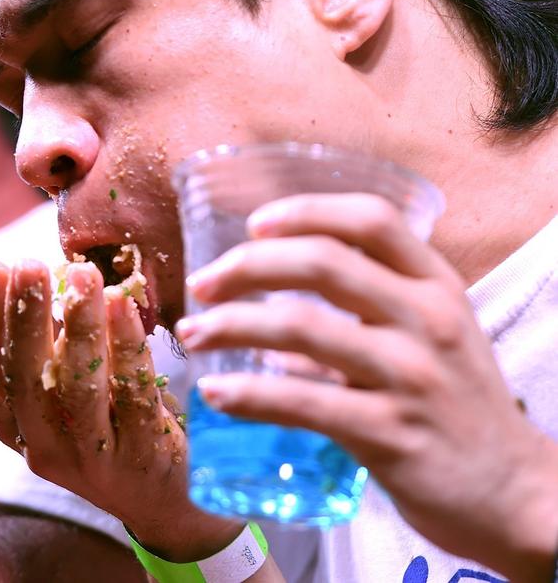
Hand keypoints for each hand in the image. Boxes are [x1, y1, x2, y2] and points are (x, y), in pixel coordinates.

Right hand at [0, 259, 241, 561]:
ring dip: (78, 326)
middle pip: (25, 378)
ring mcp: (94, 460)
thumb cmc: (111, 424)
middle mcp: (45, 447)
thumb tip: (48, 273)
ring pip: (78, 389)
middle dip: (24, 315)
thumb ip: (52, 345)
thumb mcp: (67, 391)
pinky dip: (127, 348)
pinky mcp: (144, 460)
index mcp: (16, 427)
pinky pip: (134, 398)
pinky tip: (125, 307)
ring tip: (83, 275)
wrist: (168, 501)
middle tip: (29, 263)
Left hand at [177, 193, 557, 580]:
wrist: (514, 494)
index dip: (305, 211)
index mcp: (436, 286)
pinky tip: (215, 391)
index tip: (255, 225)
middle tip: (202, 284)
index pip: (370, 220)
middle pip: (322, 263)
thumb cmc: (457, 408)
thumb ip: (358, 317)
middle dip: (247, 266)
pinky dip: (248, 393)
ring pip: (300, 327)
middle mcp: (427, 320)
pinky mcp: (391, 434)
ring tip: (192, 334)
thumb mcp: (428, 340)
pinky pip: (302, 402)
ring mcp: (411, 376)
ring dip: (230, 325)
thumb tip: (266, 317)